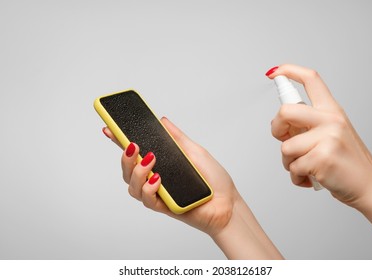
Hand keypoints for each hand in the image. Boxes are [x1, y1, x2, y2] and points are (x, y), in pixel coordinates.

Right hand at [103, 117, 282, 257]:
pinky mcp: (165, 207)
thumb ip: (177, 138)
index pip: (136, 152)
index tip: (109, 128)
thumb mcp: (195, 151)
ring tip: (150, 160)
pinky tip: (157, 179)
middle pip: (128, 170)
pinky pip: (148, 200)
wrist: (228, 204)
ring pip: (133, 186)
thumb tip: (162, 120)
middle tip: (134, 146)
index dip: (119, 141)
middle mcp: (156, 178)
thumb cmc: (214, 180)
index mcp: (162, 164)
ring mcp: (159, 193)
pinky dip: (149, 188)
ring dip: (137, 172)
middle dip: (125, 158)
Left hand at [268, 64, 371, 239]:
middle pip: (285, 111)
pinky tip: (311, 177)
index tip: (275, 73)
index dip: (289, 71)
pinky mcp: (323, 158)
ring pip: (285, 147)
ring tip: (306, 167)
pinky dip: (297, 177)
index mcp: (332, 111)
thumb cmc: (346, 161)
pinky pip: (293, 167)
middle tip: (284, 139)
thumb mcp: (333, 133)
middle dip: (276, 128)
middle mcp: (331, 120)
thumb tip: (280, 122)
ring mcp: (328, 138)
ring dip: (289, 162)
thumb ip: (308, 125)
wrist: (369, 185)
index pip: (311, 80)